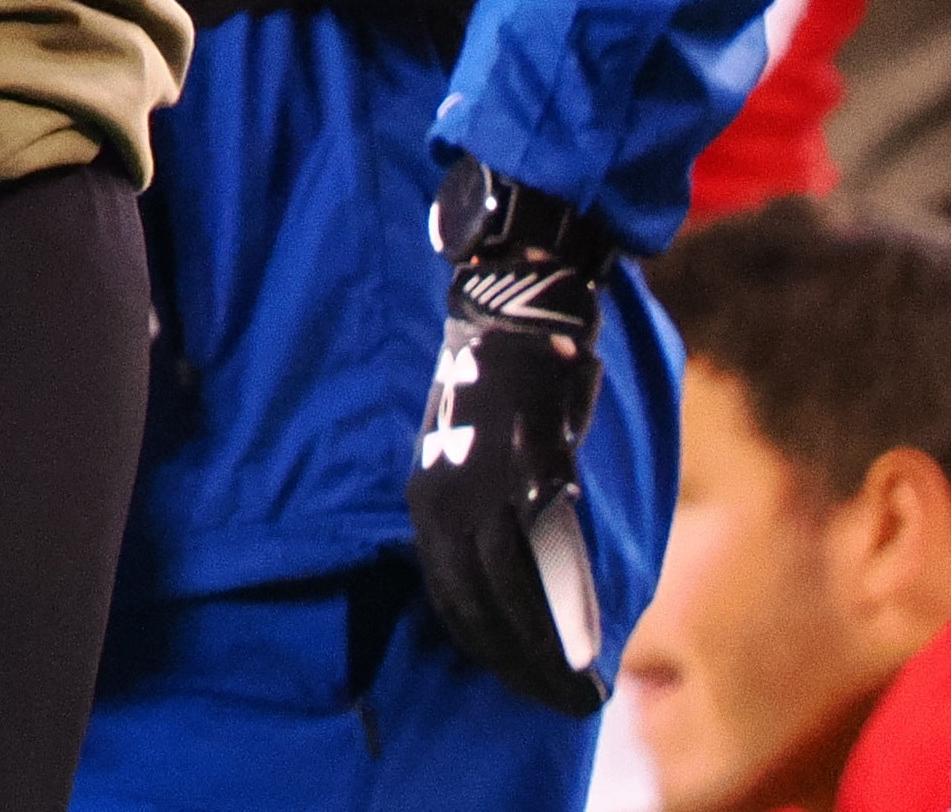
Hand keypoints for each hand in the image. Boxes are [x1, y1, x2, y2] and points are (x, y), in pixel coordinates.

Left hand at [404, 165, 610, 716]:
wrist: (516, 315)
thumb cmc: (504, 384)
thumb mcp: (475, 453)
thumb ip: (491, 508)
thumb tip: (523, 561)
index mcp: (429, 502)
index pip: (452, 597)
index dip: (489, 647)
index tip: (523, 681)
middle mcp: (445, 506)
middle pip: (477, 611)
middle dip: (518, 665)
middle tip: (562, 703)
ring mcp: (485, 496)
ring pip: (509, 604)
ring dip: (544, 658)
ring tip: (580, 695)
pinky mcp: (529, 485)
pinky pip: (542, 572)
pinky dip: (563, 623)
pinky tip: (587, 656)